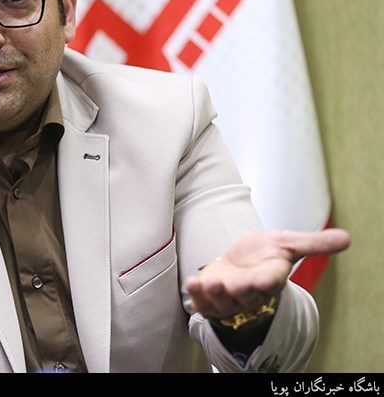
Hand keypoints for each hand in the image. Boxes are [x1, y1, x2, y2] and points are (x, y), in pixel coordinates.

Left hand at [184, 228, 349, 319]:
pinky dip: (196, 294)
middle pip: (245, 295)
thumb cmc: (264, 253)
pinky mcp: (210, 299)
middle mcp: (250, 292)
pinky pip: (203, 301)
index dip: (265, 281)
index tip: (262, 279)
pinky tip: (191, 282)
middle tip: (231, 284)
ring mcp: (229, 298)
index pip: (269, 282)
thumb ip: (314, 244)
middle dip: (238, 291)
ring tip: (210, 283)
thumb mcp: (288, 243)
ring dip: (215, 294)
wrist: (240, 264)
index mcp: (270, 278)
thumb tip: (347, 238)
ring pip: (223, 301)